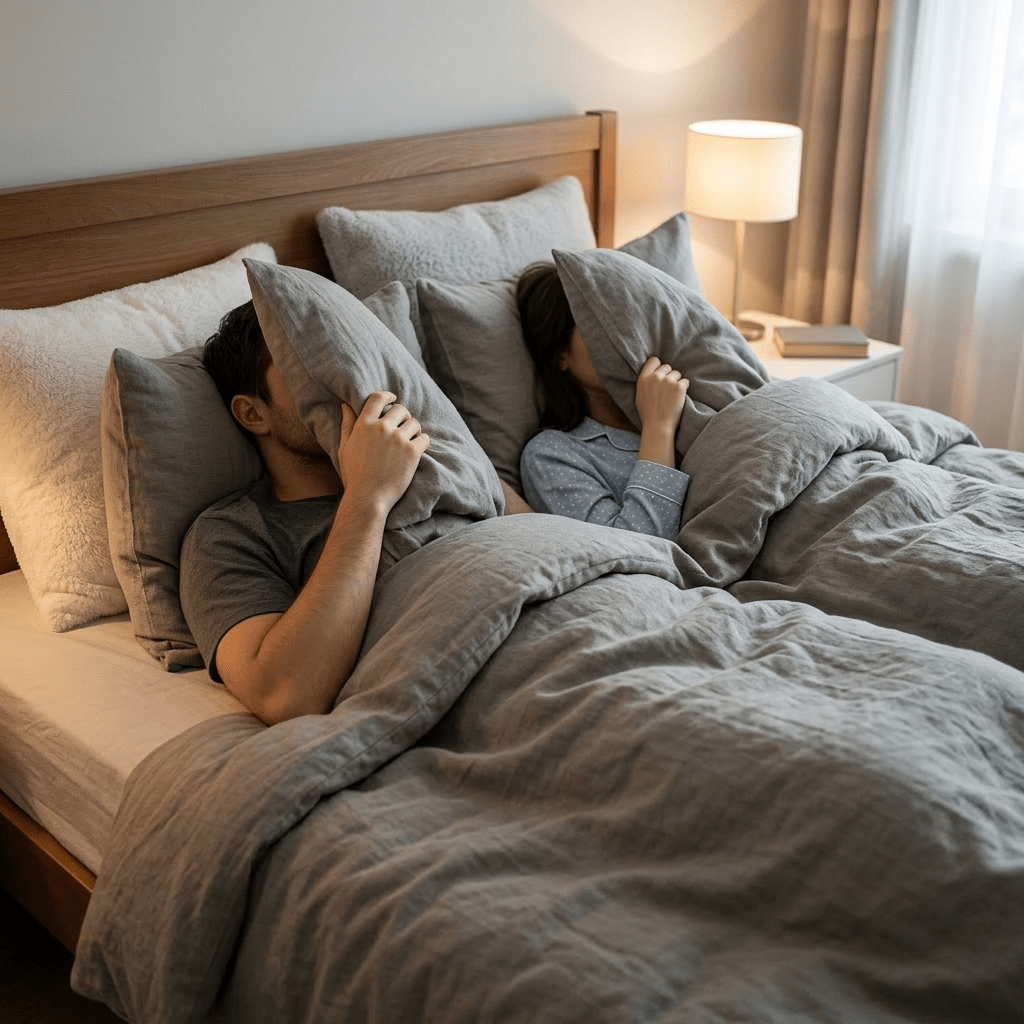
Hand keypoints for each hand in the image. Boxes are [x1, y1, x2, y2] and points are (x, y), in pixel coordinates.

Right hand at [337, 392, 429, 512]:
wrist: (368, 498)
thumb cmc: (354, 475)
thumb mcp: (344, 448)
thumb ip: (347, 425)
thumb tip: (345, 405)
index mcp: (364, 425)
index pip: (378, 398)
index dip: (388, 396)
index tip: (393, 398)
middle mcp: (381, 428)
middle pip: (400, 409)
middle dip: (403, 417)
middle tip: (402, 428)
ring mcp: (398, 439)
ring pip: (414, 423)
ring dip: (413, 430)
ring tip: (409, 441)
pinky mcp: (412, 452)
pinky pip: (425, 438)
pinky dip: (423, 443)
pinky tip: (417, 450)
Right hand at [635, 356, 688, 435]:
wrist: (658, 426)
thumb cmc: (648, 414)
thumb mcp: (639, 395)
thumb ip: (645, 382)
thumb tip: (652, 373)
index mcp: (644, 378)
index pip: (654, 360)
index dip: (658, 366)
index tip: (661, 374)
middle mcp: (655, 377)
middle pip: (667, 367)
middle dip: (669, 376)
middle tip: (667, 390)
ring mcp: (668, 381)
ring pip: (677, 374)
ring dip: (677, 382)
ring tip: (672, 396)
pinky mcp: (679, 386)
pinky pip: (685, 381)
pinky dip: (684, 389)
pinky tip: (678, 398)